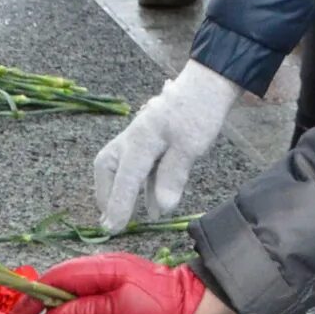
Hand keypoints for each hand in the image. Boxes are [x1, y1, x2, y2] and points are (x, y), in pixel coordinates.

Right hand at [8, 252, 213, 313]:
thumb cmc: (161, 306)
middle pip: (64, 301)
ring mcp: (109, 289)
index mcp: (100, 267)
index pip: (54, 279)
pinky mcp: (117, 303)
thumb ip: (83, 312)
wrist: (197, 309)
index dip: (33, 298)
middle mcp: (101, 274)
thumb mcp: (118, 311)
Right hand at [92, 61, 242, 229]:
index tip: (114, 229)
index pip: (124, 178)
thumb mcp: (190, 146)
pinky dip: (136, 181)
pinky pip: (134, 162)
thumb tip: (160, 208)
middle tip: (111, 219)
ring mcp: (138, 135)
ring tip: (122, 213)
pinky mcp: (148, 137)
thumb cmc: (200, 113)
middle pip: (106, 167)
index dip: (118, 205)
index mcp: (141, 140)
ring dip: (117, 188)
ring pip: (116, 164)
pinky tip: (150, 199)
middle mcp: (132, 138)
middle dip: (106, 194)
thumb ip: (172, 176)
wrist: (208, 84)